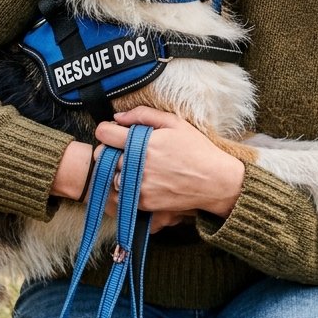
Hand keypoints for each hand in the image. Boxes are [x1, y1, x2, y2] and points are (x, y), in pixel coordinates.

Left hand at [95, 107, 244, 220]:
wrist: (215, 181)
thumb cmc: (196, 149)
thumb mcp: (174, 123)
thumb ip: (143, 115)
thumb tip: (118, 116)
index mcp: (143, 144)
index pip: (105, 134)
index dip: (105, 129)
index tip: (112, 131)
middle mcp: (138, 167)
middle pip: (103, 156)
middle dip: (109, 149)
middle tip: (122, 149)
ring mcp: (140, 187)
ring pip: (110, 177)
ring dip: (116, 170)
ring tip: (132, 166)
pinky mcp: (145, 203)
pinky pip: (122, 194)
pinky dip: (126, 186)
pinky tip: (140, 180)